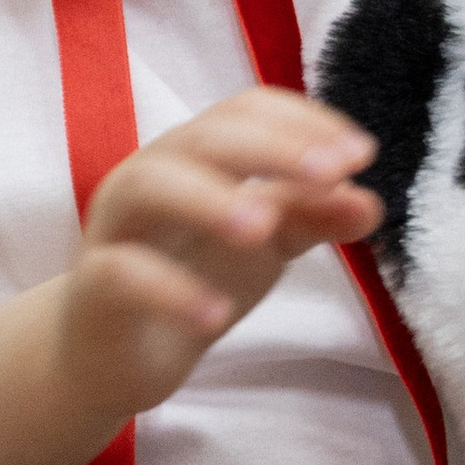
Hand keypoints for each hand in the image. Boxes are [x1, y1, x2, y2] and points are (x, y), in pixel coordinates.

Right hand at [70, 87, 381, 420]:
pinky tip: (216, 315)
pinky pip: (122, 273)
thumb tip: (371, 201)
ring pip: (151, 185)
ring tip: (263, 230)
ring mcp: (117, 226)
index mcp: (197, 155)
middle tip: (331, 174)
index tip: (360, 155)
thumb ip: (314, 217)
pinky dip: (171, 290)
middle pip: (205, 136)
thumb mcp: (267, 244)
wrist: (115, 354)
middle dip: (272, 149)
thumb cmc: (192, 275)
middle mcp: (153, 174)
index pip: (248, 110)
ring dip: (210, 200)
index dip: (304, 122)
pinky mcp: (94, 284)